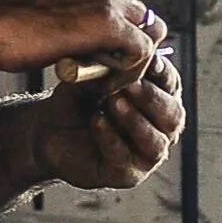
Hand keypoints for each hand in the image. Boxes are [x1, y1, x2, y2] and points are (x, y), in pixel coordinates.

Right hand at [0, 0, 161, 75]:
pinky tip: (106, 86)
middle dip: (135, 49)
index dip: (123, 38)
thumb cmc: (6, 30)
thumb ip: (73, 24)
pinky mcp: (109, 23)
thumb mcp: (47, 18)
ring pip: (149, 34)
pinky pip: (142, 51)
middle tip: (113, 76)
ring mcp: (107, 1)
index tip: (107, 64)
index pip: (127, 8)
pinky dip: (130, 72)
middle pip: (145, 18)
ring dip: (134, 63)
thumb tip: (87, 47)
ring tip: (107, 84)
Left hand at [38, 53, 184, 190]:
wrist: (48, 130)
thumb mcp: (92, 76)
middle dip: (152, 98)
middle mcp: (161, 128)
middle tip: (131, 83)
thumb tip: (121, 49)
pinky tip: (96, 121)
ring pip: (156, 141)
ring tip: (113, 101)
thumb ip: (109, 66)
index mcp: (159, 99)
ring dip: (135, 120)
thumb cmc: (78, 100)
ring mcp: (147, 153)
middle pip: (173, 115)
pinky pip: (124, 157)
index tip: (146, 58)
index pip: (171, 84)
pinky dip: (110, 137)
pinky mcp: (128, 173)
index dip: (161, 72)